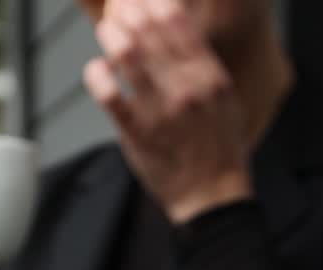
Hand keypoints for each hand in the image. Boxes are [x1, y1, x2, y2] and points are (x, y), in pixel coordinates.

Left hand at [83, 0, 252, 223]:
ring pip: (126, 54)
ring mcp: (160, 111)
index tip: (143, 1)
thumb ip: (204, 66)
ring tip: (106, 31)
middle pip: (147, 30)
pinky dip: (97, 74)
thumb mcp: (226, 101)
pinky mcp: (137, 133)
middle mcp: (185, 89)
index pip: (177, 20)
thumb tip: (180, 30)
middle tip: (119, 11)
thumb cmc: (219, 150)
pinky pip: (108, 94)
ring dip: (110, 34)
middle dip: (127, 12)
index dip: (153, 2)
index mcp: (209, 76)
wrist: (212, 198)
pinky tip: (98, 71)